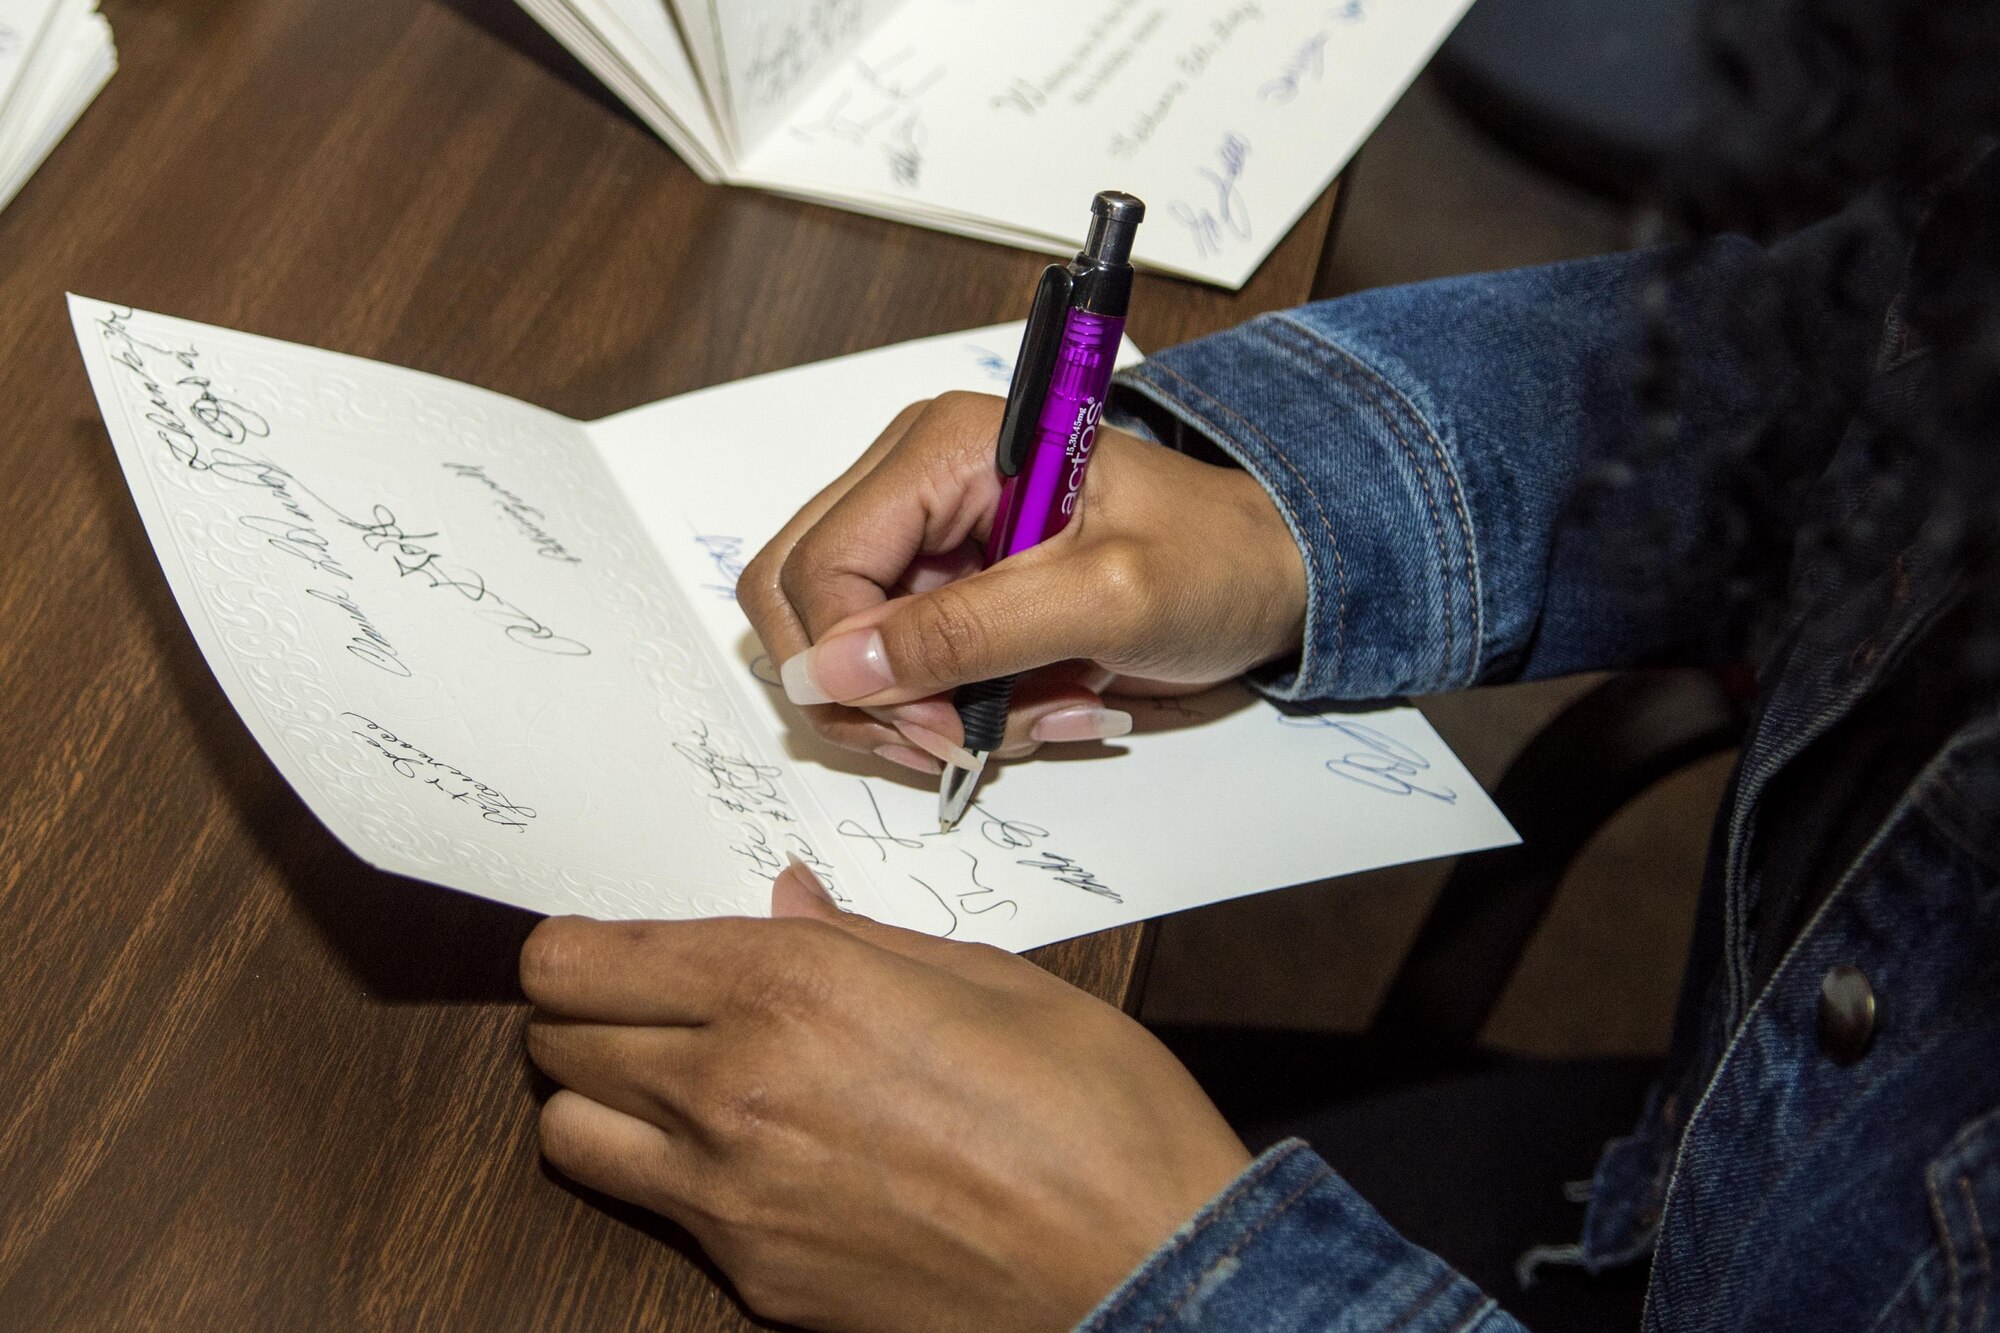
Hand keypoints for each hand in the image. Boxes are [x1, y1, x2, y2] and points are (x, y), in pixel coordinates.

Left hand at [522, 864, 1252, 1331]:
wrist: (1142, 1266)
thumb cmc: (1091, 1112)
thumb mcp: (986, 975)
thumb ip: (859, 936)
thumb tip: (788, 901)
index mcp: (791, 988)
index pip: (585, 959)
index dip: (574, 944)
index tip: (598, 944)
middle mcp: (734, 1089)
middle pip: (556, 1039)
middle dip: (582, 1010)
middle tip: (643, 1000)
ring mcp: (733, 1199)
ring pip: (569, 1133)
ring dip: (597, 1096)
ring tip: (668, 1081)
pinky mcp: (755, 1280)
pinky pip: (657, 1213)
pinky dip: (673, 1177)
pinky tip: (755, 1159)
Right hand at [737, 392, 1305, 772]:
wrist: (1266, 575)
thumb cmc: (1214, 559)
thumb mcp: (1107, 598)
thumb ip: (970, 632)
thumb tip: (836, 670)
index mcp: (943, 448)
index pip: (819, 563)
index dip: (852, 661)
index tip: (932, 722)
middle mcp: (914, 483)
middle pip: (801, 605)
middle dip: (875, 693)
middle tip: (964, 733)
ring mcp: (922, 543)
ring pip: (840, 654)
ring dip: (920, 713)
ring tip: (1029, 717)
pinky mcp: (941, 593)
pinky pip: (894, 674)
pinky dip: (946, 715)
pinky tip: (1029, 710)